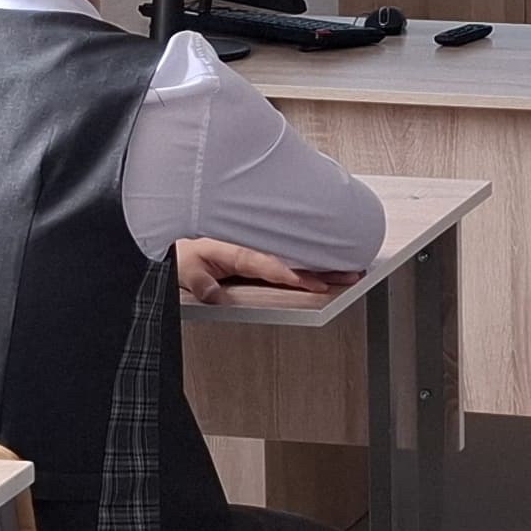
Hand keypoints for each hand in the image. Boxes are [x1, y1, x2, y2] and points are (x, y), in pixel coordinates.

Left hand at [173, 237, 345, 302]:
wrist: (179, 237)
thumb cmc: (184, 251)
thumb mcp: (185, 267)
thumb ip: (200, 282)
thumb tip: (215, 294)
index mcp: (236, 250)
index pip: (269, 264)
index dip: (290, 273)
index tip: (312, 281)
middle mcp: (253, 249)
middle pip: (293, 259)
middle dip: (322, 266)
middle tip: (350, 272)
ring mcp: (260, 252)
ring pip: (297, 258)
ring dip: (323, 264)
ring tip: (351, 270)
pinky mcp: (262, 256)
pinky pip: (290, 259)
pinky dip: (312, 262)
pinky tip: (330, 268)